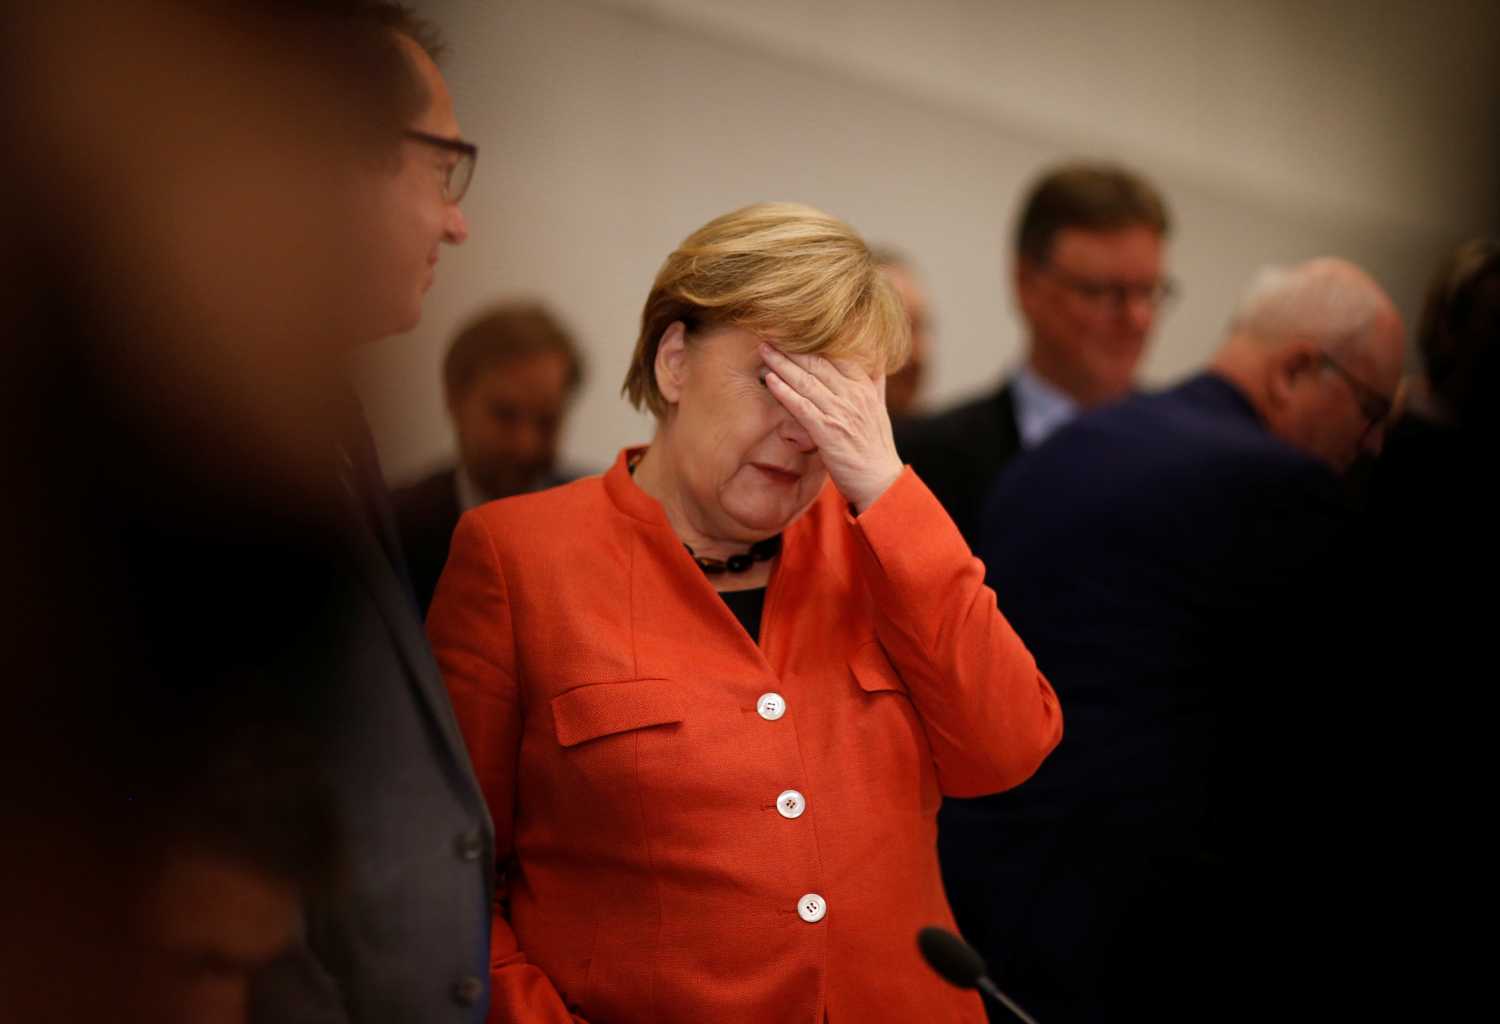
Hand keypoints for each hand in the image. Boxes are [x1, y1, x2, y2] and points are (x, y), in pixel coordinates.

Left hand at [760, 343, 902, 513]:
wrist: (881, 481)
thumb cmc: (876, 448)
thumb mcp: (880, 409)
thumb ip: (875, 383)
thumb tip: (876, 362)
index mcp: (865, 386)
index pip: (835, 355)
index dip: (812, 342)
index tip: (792, 330)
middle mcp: (854, 395)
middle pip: (817, 363)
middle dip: (791, 348)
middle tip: (770, 334)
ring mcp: (841, 412)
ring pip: (807, 381)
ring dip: (782, 364)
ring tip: (764, 350)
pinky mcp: (828, 432)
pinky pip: (802, 406)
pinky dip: (785, 391)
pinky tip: (770, 380)